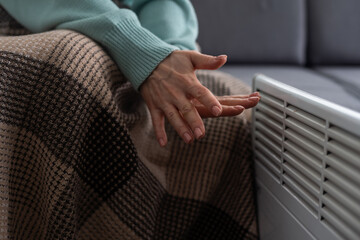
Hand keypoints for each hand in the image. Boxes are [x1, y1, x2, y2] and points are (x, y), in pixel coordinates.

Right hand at [140, 50, 258, 146]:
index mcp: (187, 82)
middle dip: (194, 121)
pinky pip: (156, 120)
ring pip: (173, 117)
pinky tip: (163, 143)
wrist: (147, 62)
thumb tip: (224, 58)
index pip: (200, 93)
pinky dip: (158, 132)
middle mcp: (175, 93)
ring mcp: (164, 101)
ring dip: (181, 128)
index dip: (209, 101)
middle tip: (202, 134)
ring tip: (189, 140)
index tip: (218, 111)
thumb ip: (208, 61)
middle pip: (187, 109)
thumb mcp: (190, 57)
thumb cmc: (172, 60)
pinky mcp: (154, 106)